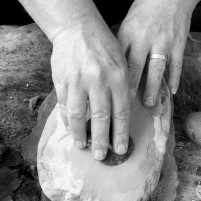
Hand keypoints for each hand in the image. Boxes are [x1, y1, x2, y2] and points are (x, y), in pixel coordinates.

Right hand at [51, 18, 130, 160]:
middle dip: (102, 140)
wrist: (78, 29)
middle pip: (101, 117)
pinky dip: (67, 120)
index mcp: (118, 77)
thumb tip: (122, 115)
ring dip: (81, 134)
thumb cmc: (104, 47)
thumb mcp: (122, 63)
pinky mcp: (62, 80)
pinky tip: (71, 129)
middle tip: (101, 156)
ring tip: (83, 146)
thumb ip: (123, 88)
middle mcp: (99, 80)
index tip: (120, 149)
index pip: (121, 112)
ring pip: (79, 114)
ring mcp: (78, 80)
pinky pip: (64, 105)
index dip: (121, 133)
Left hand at [117, 0, 198, 105]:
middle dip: (131, 88)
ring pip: (157, 69)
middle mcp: (145, 39)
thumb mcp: (126, 24)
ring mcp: (163, 42)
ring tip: (149, 103)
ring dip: (152, 88)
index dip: (115, 79)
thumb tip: (114, 68)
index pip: (119, 60)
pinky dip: (175, 79)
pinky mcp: (178, 44)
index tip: (112, 95)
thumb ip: (121, 45)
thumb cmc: (144, 11)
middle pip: (136, 67)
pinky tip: (172, 91)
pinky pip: (177, 65)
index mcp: (128, 34)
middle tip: (127, 105)